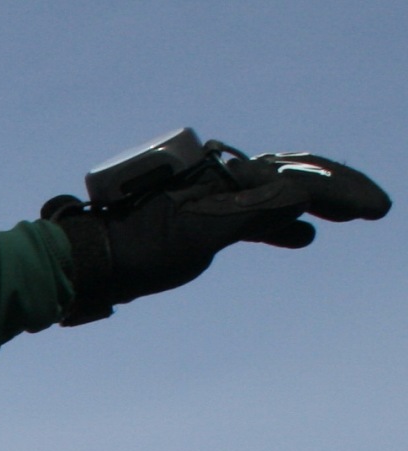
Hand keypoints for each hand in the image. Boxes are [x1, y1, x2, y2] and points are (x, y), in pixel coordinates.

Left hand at [45, 141, 389, 321]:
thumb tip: (303, 195)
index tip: (373, 209)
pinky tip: (299, 235)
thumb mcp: (205, 230)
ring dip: (312, 206)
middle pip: (292, 177)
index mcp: (228, 177)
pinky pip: (251, 215)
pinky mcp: (196, 220)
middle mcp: (222, 180)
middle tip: (369, 209)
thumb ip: (255, 211)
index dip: (342, 191)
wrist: (88, 263)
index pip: (301, 177)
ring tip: (341, 220)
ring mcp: (209, 199)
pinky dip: (280, 223)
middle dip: (334, 192)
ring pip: (274, 195)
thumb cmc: (137, 249)